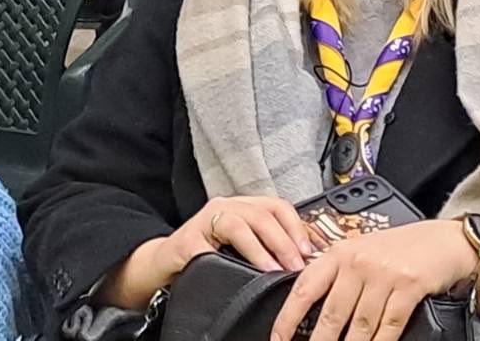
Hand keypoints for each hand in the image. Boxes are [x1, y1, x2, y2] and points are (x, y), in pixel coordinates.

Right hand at [98, 195, 314, 309]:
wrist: (165, 264)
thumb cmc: (208, 256)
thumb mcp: (242, 247)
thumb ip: (269, 245)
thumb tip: (307, 256)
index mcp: (241, 207)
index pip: (278, 206)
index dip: (299, 227)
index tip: (314, 250)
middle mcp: (224, 207)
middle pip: (262, 214)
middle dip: (285, 241)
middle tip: (298, 265)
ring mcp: (203, 222)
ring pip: (238, 224)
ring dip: (260, 248)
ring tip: (274, 269)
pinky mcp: (186, 241)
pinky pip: (209, 247)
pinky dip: (226, 259)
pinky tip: (236, 273)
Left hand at [270, 218, 479, 340]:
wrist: (443, 240)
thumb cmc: (400, 248)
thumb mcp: (361, 252)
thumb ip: (337, 275)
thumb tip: (311, 307)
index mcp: (339, 253)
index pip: (305, 287)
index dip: (288, 317)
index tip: (278, 338)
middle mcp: (358, 261)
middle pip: (332, 312)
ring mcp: (384, 274)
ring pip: (360, 324)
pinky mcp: (409, 286)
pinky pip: (389, 325)